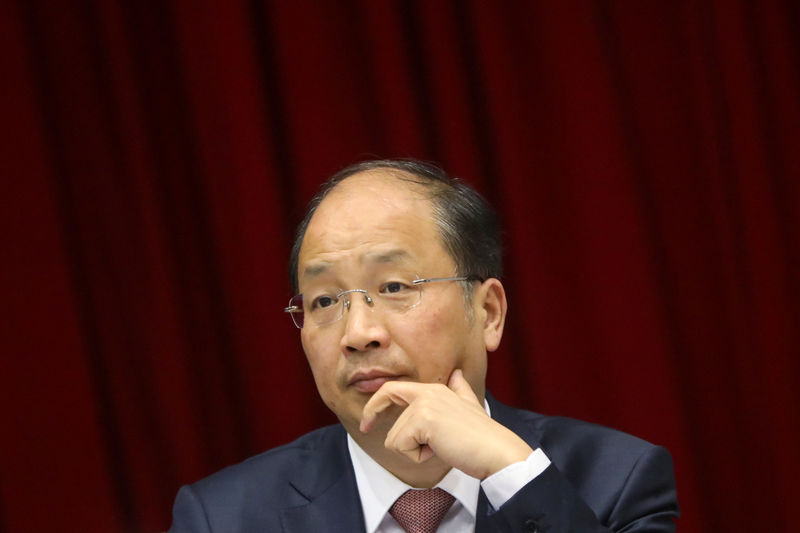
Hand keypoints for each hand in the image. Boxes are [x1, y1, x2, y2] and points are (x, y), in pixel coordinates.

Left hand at [359, 369, 533, 479]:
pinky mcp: (422, 420)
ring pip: (394, 439)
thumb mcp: (470, 406)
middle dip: (395, 435)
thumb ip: (460, 390)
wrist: (497, 451)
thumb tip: (457, 374)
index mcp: (435, 389)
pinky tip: (440, 451)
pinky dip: (418, 457)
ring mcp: (424, 405)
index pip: (392, 389)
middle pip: (389, 418)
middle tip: (389, 435)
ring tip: (442, 447)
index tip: (366, 422)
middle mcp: (427, 392)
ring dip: (415, 451)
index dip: (374, 404)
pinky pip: (400, 447)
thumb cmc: (482, 436)